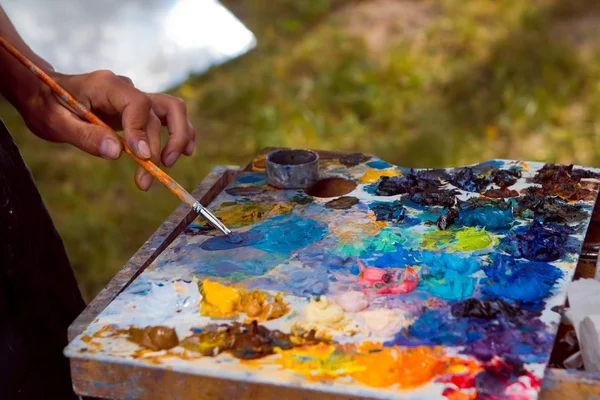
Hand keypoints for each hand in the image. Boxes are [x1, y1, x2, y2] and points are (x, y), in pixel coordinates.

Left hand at [18, 70, 195, 190]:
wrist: (44, 93)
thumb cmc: (47, 106)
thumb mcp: (56, 123)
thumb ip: (86, 136)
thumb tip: (116, 153)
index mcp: (106, 85)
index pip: (137, 104)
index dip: (141, 131)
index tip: (141, 157)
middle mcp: (127, 88)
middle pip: (160, 110)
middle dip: (162, 143)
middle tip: (155, 171)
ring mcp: (135, 98)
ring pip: (172, 110)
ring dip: (178, 137)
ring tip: (169, 164)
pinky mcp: (139, 111)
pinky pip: (167, 117)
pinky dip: (178, 133)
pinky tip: (181, 153)